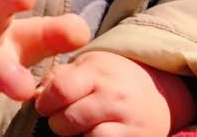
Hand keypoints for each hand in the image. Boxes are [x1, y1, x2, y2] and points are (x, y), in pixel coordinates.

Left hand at [36, 51, 194, 136]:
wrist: (160, 91)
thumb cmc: (112, 78)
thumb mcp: (87, 67)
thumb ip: (60, 78)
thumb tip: (36, 96)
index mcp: (97, 73)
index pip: (60, 89)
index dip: (44, 102)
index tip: (43, 106)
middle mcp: (114, 96)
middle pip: (69, 118)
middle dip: (57, 123)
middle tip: (60, 120)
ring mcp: (128, 120)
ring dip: (76, 136)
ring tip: (78, 128)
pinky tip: (93, 134)